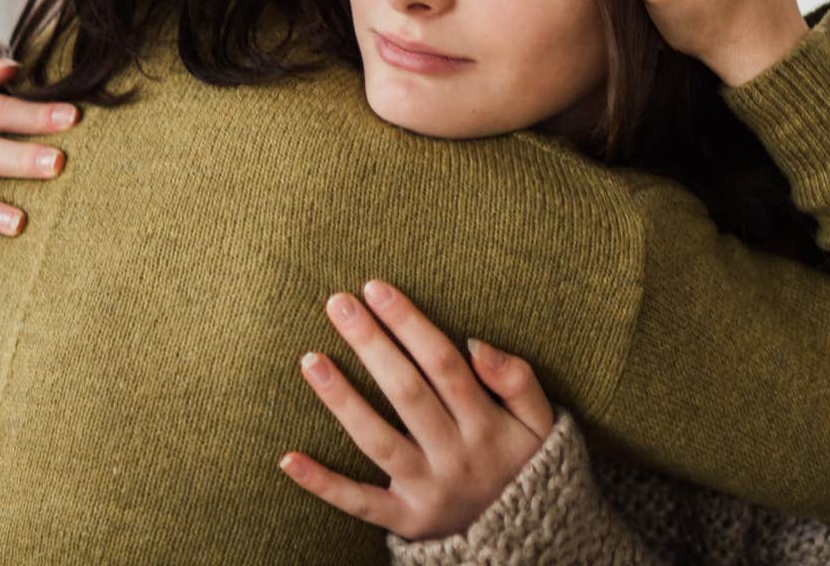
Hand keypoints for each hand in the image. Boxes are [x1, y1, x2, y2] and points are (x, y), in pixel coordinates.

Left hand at [279, 280, 555, 540]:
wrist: (528, 541)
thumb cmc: (525, 464)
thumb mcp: (542, 422)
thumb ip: (517, 380)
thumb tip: (475, 343)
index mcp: (487, 425)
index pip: (443, 364)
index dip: (409, 324)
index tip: (376, 289)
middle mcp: (455, 456)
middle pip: (406, 393)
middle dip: (371, 344)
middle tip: (338, 303)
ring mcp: (427, 491)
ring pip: (377, 441)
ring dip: (341, 400)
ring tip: (310, 359)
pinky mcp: (405, 521)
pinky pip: (359, 502)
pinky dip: (323, 484)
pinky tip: (287, 458)